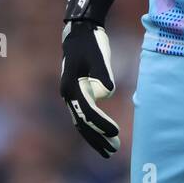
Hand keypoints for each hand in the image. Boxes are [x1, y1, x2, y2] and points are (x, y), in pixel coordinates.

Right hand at [59, 0, 119, 157]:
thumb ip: (102, 74)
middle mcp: (68, 94)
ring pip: (81, 121)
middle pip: (82, 123)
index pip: (87, 113)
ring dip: (95, 136)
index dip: (101, 125)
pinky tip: (103, 131)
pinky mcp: (76, 92)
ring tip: (111, 148)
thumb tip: (107, 92)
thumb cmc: (90, 43)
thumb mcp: (98, 56)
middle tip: (113, 151)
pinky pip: (83, 114)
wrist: (79, 31)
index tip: (116, 133)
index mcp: (71, 87)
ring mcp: (71, 94)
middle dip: (97, 139)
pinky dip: (93, 125)